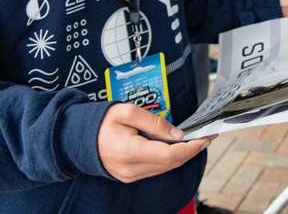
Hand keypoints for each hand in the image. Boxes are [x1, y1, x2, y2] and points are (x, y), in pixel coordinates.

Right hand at [97, 103, 211, 182]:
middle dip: (192, 150)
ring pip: (165, 168)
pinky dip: (171, 158)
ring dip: (183, 155)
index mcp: (129, 151)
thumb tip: (177, 135)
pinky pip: (157, 168)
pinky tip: (179, 147)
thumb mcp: (128, 112)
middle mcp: (131, 168)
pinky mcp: (131, 176)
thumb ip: (154, 122)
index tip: (205, 138)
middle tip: (208, 137)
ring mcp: (130, 175)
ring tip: (197, 140)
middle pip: (170, 164)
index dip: (190, 148)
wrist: (79, 138)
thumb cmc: (102, 122)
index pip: (168, 155)